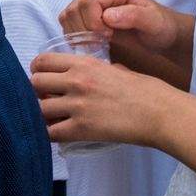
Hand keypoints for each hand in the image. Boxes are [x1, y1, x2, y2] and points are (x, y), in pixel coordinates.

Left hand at [31, 50, 182, 149]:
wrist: (161, 114)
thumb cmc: (147, 91)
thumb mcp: (118, 69)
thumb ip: (97, 69)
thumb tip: (89, 73)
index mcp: (84, 63)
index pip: (42, 61)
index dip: (38, 70)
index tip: (43, 78)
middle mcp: (76, 81)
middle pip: (34, 83)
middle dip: (37, 92)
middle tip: (48, 99)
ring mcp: (77, 105)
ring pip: (39, 108)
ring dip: (43, 114)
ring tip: (54, 118)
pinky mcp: (81, 129)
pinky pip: (50, 132)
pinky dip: (50, 134)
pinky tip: (60, 133)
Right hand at [60, 0, 181, 55]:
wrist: (160, 34)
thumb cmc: (159, 27)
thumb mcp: (154, 23)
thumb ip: (134, 16)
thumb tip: (107, 16)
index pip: (88, 2)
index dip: (93, 23)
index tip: (108, 37)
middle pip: (74, 8)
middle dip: (84, 30)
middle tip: (102, 42)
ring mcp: (91, 2)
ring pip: (67, 15)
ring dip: (76, 34)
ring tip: (96, 43)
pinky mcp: (86, 14)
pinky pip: (68, 22)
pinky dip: (74, 35)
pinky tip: (91, 42)